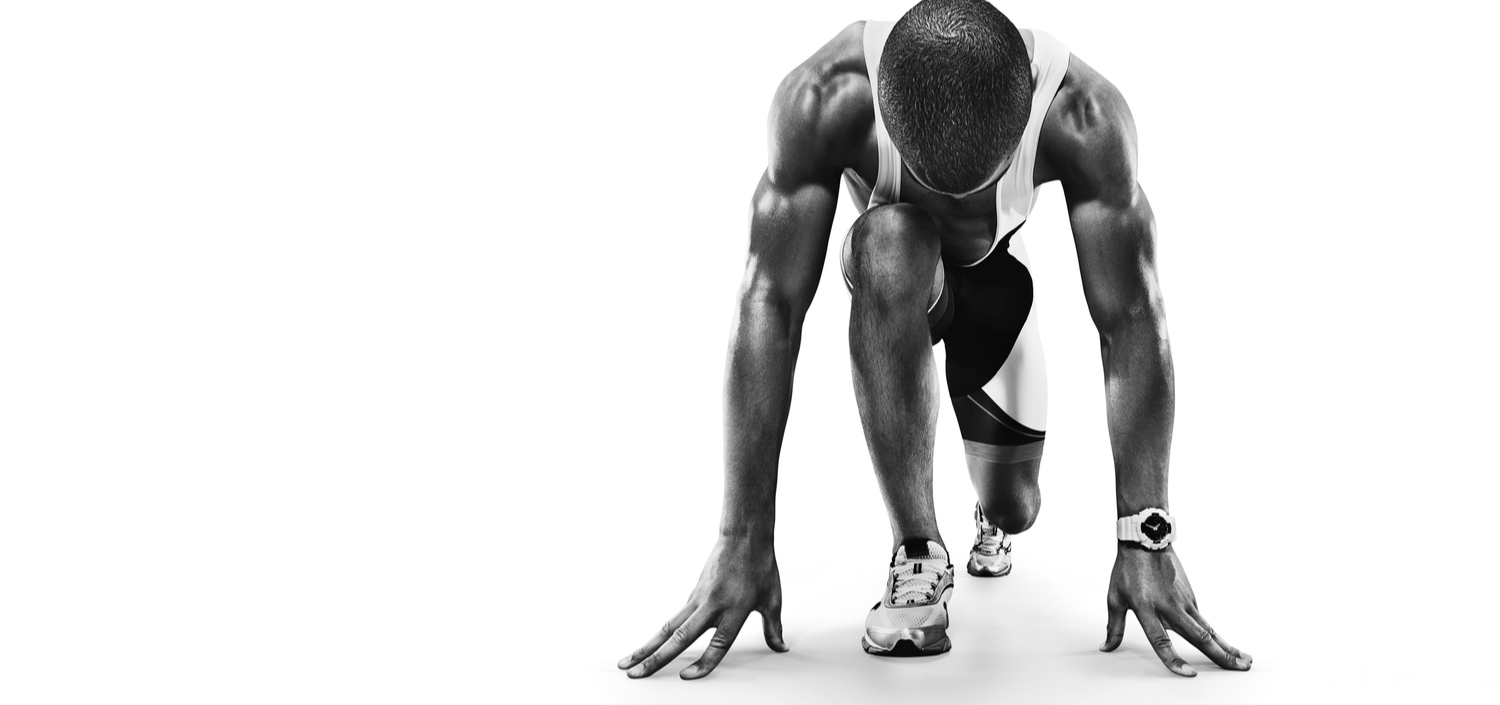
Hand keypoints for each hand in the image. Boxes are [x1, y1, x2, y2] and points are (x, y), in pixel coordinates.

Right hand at [617, 537, 786, 679]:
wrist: (743, 535)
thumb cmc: (760, 565)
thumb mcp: (772, 598)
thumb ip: (773, 627)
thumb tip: (780, 646)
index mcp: (735, 609)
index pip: (718, 644)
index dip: (703, 663)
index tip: (686, 677)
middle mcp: (712, 605)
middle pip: (680, 637)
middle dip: (655, 658)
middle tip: (635, 675)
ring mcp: (698, 599)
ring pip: (668, 628)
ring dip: (646, 646)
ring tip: (627, 663)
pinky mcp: (692, 594)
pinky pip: (673, 619)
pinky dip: (659, 635)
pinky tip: (646, 648)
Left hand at [1101, 545, 1251, 675]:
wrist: (1145, 540)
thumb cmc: (1128, 568)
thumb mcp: (1114, 598)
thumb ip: (1114, 626)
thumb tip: (1107, 647)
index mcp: (1146, 608)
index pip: (1161, 640)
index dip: (1175, 659)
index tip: (1190, 674)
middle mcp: (1169, 606)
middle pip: (1198, 636)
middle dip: (1221, 655)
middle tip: (1239, 669)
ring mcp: (1184, 601)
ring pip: (1209, 629)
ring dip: (1228, 646)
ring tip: (1244, 661)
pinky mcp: (1191, 596)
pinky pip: (1204, 620)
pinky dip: (1217, 635)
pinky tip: (1227, 647)